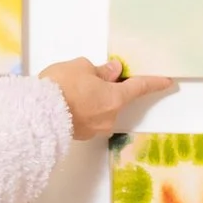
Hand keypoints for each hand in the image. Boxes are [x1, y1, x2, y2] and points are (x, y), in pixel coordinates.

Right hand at [39, 56, 175, 142]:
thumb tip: (113, 71)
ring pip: (99, 109)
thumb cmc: (60, 88)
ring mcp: (95, 129)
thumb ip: (100, 70)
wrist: (35, 115)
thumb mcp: (81, 67)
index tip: (167, 82)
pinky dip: (81, 109)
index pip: (140, 87)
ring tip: (68, 89)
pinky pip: (87, 118)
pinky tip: (65, 102)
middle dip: (106, 88)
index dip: (154, 82)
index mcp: (115, 98)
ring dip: (91, 99)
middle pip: (115, 99)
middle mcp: (110, 117)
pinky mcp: (80, 135)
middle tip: (87, 77)